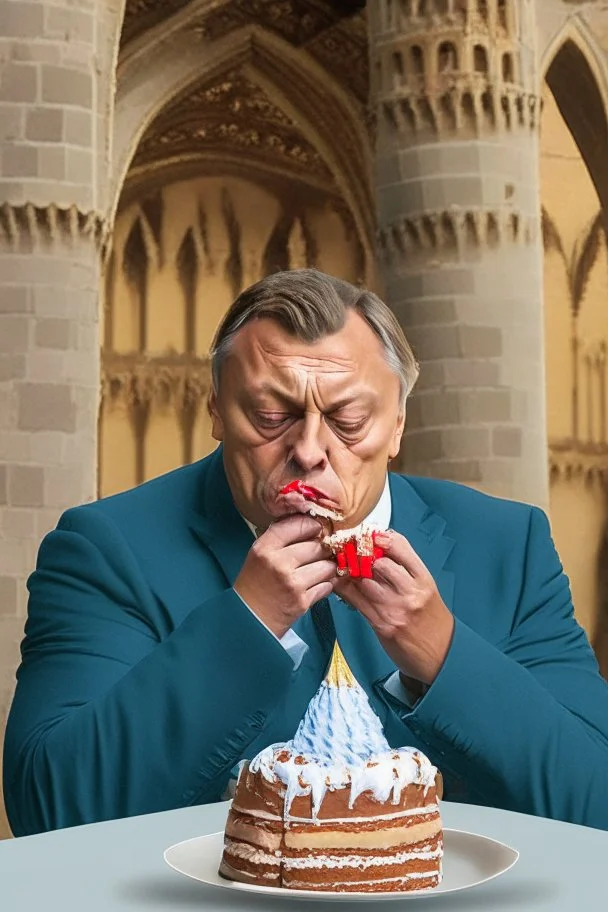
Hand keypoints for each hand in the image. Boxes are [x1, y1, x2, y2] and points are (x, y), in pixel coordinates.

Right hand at [234, 514, 336, 637]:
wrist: (250, 619)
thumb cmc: (255, 583)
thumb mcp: (259, 553)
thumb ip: (280, 538)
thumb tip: (309, 523)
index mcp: (265, 548)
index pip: (297, 525)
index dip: (311, 525)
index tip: (316, 529)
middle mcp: (279, 563)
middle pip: (316, 546)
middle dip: (322, 548)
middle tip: (320, 552)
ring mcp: (293, 583)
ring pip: (326, 566)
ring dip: (327, 567)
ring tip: (319, 570)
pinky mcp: (303, 601)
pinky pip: (327, 585)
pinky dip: (325, 585)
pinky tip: (315, 585)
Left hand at [332, 531, 453, 684]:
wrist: (441, 655)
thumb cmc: (432, 620)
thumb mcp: (426, 589)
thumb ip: (405, 570)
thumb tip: (378, 549)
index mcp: (423, 578)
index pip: (400, 546)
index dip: (380, 537)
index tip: (367, 535)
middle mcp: (410, 591)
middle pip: (379, 561)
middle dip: (360, 554)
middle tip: (347, 549)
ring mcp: (395, 608)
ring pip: (364, 579)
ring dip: (350, 571)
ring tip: (341, 566)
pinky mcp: (381, 624)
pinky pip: (356, 600)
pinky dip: (344, 589)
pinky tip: (337, 583)